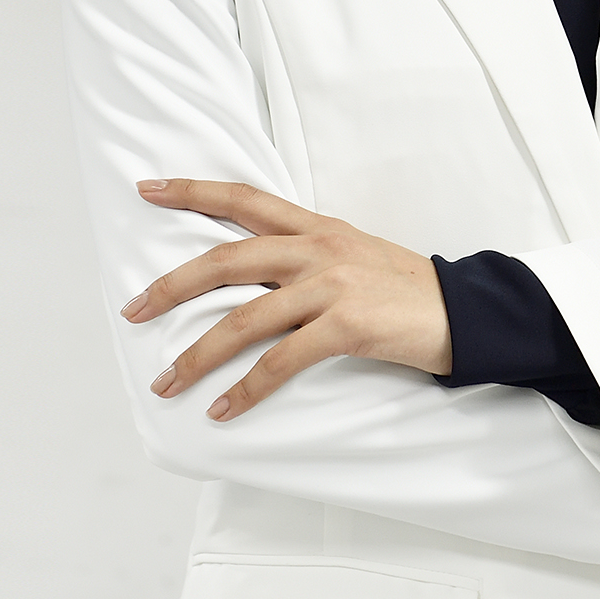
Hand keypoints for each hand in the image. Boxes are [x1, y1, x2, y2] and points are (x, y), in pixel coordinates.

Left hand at [122, 180, 452, 419]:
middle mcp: (318, 249)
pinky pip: (282, 361)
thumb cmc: (407, 291)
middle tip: (133, 310)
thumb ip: (305, 261)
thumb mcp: (353, 257)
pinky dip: (247, 389)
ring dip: (199, 354)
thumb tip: (250, 284)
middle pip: (227, 259)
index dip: (193, 191)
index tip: (148, 189)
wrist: (466, 312)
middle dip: (172, 285)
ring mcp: (332, 285)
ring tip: (168, 381)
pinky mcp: (347, 324)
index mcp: (317, 228)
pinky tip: (224, 409)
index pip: (245, 199)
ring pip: (245, 318)